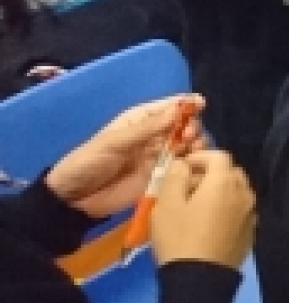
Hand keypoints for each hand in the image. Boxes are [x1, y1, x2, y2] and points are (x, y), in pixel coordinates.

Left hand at [45, 96, 207, 217]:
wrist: (73, 199)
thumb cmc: (88, 162)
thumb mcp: (114, 142)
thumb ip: (147, 128)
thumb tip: (179, 109)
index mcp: (141, 121)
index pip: (169, 107)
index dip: (187, 103)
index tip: (201, 105)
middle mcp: (154, 137)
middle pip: (184, 126)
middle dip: (193, 127)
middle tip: (189, 137)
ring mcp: (159, 158)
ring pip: (188, 147)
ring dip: (196, 146)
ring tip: (193, 152)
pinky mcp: (161, 179)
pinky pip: (183, 170)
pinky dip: (192, 167)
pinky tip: (194, 168)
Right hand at [150, 151, 255, 269]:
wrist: (199, 279)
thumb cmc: (179, 238)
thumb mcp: (166, 204)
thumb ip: (175, 176)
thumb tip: (183, 164)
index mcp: (225, 182)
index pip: (219, 155)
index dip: (200, 156)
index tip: (182, 167)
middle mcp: (245, 193)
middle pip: (230, 172)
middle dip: (209, 173)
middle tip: (186, 187)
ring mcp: (251, 213)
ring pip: (236, 191)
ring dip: (218, 191)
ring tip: (195, 206)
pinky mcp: (250, 231)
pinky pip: (239, 210)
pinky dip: (226, 207)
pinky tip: (208, 223)